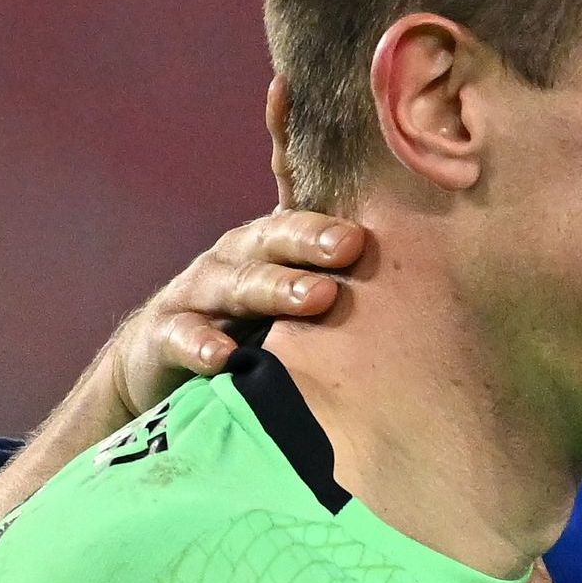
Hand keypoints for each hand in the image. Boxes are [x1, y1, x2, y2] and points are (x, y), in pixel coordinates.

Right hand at [94, 211, 363, 414]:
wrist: (160, 363)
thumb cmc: (246, 327)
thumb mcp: (287, 298)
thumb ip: (333, 279)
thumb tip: (421, 266)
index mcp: (268, 247)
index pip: (297, 219)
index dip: (324, 219)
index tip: (363, 229)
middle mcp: (233, 260)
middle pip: (270, 242)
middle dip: (309, 242)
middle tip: (349, 248)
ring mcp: (196, 295)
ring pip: (234, 284)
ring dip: (272, 289)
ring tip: (313, 299)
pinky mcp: (164, 336)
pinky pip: (182, 337)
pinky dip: (200, 345)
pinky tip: (222, 358)